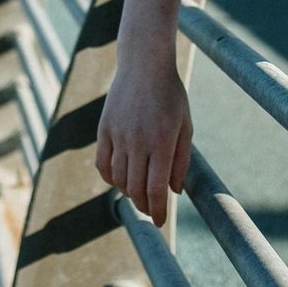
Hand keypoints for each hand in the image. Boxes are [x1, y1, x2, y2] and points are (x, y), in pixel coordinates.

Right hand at [96, 56, 192, 226]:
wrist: (144, 63)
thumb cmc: (171, 95)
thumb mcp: (185, 126)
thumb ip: (181, 160)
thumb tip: (173, 191)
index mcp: (162, 142)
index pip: (156, 189)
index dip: (158, 211)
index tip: (161, 223)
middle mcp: (138, 141)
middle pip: (135, 188)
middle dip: (144, 206)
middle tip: (151, 210)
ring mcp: (118, 134)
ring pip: (118, 178)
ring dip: (128, 192)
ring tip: (138, 194)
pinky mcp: (104, 128)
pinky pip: (102, 163)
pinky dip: (110, 177)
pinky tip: (120, 179)